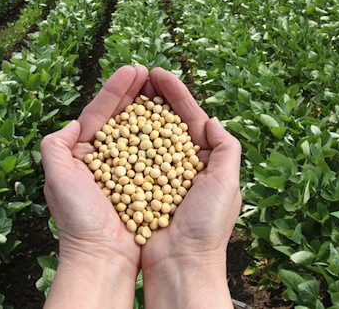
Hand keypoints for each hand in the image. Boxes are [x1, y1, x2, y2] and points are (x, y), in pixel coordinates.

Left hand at [41, 65, 148, 308]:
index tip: (133, 69)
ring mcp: (125, 171)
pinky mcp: (144, 184)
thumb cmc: (78, 219)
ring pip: (138, 132)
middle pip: (120, 118)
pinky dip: (162, 136)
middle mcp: (103, 160)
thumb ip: (55, 145)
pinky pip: (153, 155)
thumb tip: (73, 123)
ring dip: (149, 109)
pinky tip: (172, 121)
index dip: (115, 90)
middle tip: (149, 71)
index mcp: (81, 155)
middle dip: (133, 93)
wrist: (102, 257)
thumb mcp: (57, 178)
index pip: (98, 114)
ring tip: (161, 87)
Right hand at [140, 68, 241, 308]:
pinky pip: (127, 159)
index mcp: (205, 161)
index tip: (158, 73)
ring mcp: (156, 175)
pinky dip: (120, 140)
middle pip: (165, 122)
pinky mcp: (136, 188)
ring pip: (144, 136)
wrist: (180, 265)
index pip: (189, 117)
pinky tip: (111, 124)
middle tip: (137, 74)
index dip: (175, 94)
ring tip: (123, 91)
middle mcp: (180, 165)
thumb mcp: (227, 183)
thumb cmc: (207, 226)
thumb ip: (226, 148)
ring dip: (135, 112)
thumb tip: (211, 119)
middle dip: (152, 97)